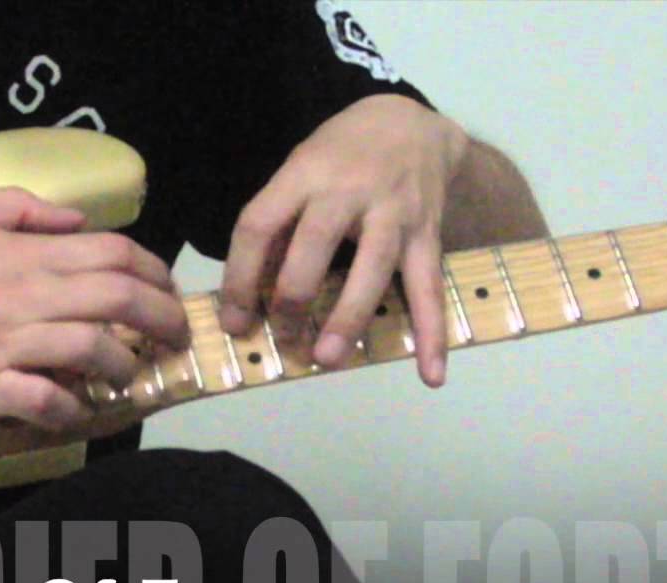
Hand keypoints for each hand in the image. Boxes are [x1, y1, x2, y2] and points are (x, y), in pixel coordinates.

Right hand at [0, 188, 189, 429]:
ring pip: (92, 351)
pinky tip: (77, 408)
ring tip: (128, 376)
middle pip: (120, 301)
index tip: (168, 291)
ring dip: (123, 367)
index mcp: (26, 254)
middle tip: (175, 338)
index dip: (156, 273)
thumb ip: (24, 210)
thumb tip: (79, 221)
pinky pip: (43, 400)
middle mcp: (25, 297)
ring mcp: (5, 345)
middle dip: (164, 320)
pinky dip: (70, 407)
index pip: (115, 256)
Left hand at [218, 94, 468, 387]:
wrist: (413, 124)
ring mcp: (393, 211)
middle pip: (313, 245)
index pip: (259, 224)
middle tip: (283, 340)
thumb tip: (249, 293)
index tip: (234, 321)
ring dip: (349, 318)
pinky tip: (431, 373)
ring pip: (371, 268)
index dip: (240, 276)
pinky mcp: (427, 233)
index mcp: (304, 172)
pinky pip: (428, 286)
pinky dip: (433, 332)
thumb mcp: (301, 168)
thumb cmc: (342, 155)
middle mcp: (348, 189)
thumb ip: (279, 221)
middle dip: (293, 300)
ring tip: (328, 360)